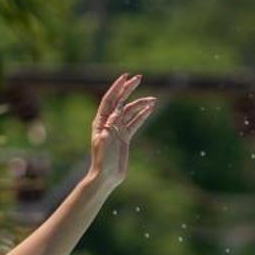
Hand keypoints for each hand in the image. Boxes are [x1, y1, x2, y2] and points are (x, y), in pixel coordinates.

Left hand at [86, 72, 156, 188]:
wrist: (106, 176)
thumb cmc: (102, 160)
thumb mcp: (105, 141)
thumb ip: (110, 125)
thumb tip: (118, 111)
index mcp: (101, 121)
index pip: (109, 100)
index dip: (117, 88)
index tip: (125, 77)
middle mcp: (109, 122)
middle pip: (120, 101)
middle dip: (129, 89)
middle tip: (139, 78)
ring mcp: (118, 130)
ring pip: (130, 112)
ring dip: (141, 104)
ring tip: (153, 99)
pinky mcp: (125, 137)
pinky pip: (135, 123)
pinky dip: (143, 115)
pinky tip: (150, 109)